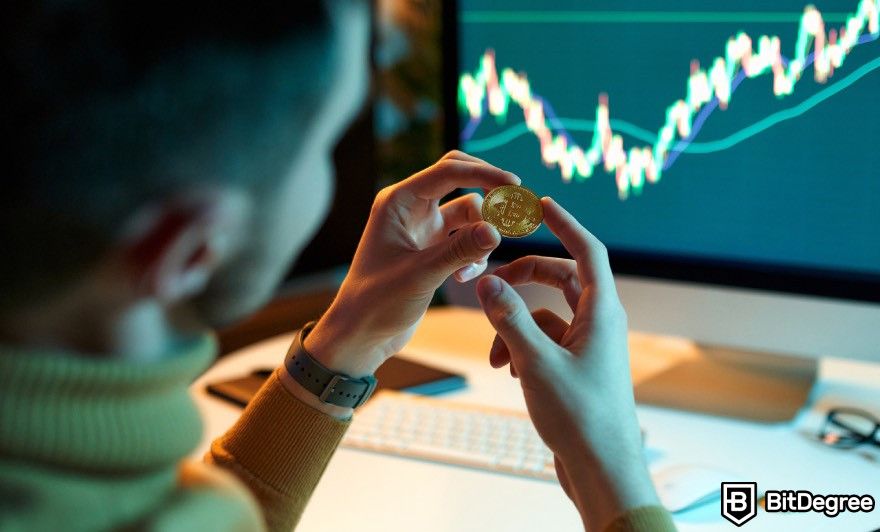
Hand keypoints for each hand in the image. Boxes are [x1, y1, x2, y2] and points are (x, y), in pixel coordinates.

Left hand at [304, 151, 518, 377]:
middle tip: (515, 208)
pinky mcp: (432, 250)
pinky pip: (465, 239)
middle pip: (459, 179)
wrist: (361, 334)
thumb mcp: (421, 275)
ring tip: (484, 257)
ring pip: (467, 212)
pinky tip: (464, 278)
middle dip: (487, 192)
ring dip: (482, 232)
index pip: (448, 170)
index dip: (484, 173)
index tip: (515, 185)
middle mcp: (410, 208)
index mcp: (398, 201)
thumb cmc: (377, 302)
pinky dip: (473, 254)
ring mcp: (422, 228)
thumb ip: (460, 251)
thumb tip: (496, 230)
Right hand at [475, 197, 658, 530]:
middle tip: (491, 278)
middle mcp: (598, 324)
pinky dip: (520, 347)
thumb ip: (509, 320)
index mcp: (602, 313)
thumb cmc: (580, 417)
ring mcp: (586, 346)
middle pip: (560, 279)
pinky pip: (543, 341)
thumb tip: (487, 281)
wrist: (600, 469)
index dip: (566, 224)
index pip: (588, 252)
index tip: (542, 204)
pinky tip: (505, 369)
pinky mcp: (574, 367)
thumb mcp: (536, 364)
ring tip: (494, 354)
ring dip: (515, 325)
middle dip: (524, 277)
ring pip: (545, 315)